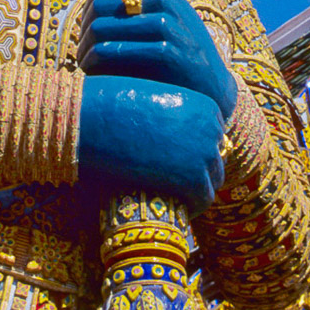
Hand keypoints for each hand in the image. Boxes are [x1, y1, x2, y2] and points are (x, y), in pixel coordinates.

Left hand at [78, 0, 236, 121]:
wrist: (212, 84)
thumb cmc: (177, 53)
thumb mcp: (160, 22)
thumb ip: (134, 10)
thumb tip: (89, 7)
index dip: (87, 12)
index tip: (83, 34)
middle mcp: (165, 0)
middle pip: (105, 6)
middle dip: (86, 30)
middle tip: (80, 53)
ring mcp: (172, 25)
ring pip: (113, 24)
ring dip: (91, 46)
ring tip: (84, 64)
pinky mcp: (174, 52)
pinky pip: (127, 49)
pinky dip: (108, 58)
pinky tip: (97, 68)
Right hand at [78, 75, 224, 214]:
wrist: (95, 117)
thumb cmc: (114, 105)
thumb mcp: (155, 101)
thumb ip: (174, 118)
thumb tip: (174, 141)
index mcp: (205, 106)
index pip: (212, 138)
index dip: (196, 154)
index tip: (178, 166)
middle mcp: (211, 127)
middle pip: (214, 160)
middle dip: (198, 173)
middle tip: (175, 186)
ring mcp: (204, 153)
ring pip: (211, 181)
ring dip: (194, 191)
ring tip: (172, 198)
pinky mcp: (192, 177)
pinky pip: (202, 199)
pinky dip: (192, 206)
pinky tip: (176, 208)